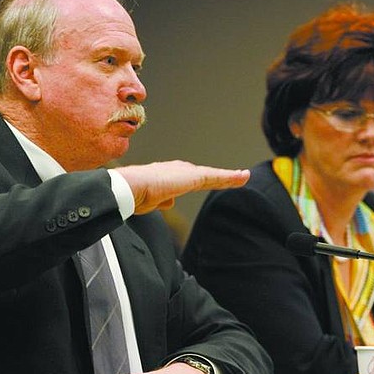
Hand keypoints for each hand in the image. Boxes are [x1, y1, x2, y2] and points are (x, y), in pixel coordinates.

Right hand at [115, 160, 249, 214]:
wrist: (130, 187)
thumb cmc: (132, 195)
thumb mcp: (149, 202)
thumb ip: (160, 201)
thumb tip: (170, 203)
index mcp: (164, 175)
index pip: (185, 177)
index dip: (196, 179)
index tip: (206, 179)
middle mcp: (176, 170)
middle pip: (201, 174)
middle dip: (217, 176)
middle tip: (234, 176)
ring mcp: (185, 172)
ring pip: (212, 175)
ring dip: (228, 177)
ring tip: (243, 176)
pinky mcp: (194, 177)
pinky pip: (217, 177)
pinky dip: (231, 178)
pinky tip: (243, 177)